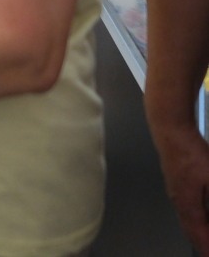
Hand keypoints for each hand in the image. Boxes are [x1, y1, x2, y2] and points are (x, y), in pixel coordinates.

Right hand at [156, 126, 208, 253]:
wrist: (170, 131)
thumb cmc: (190, 152)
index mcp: (188, 203)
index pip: (199, 233)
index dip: (206, 246)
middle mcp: (179, 200)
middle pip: (189, 229)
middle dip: (199, 242)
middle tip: (206, 251)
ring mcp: (175, 191)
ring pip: (186, 219)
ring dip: (195, 231)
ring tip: (202, 240)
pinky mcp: (175, 182)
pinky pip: (184, 208)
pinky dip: (192, 219)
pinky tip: (197, 215)